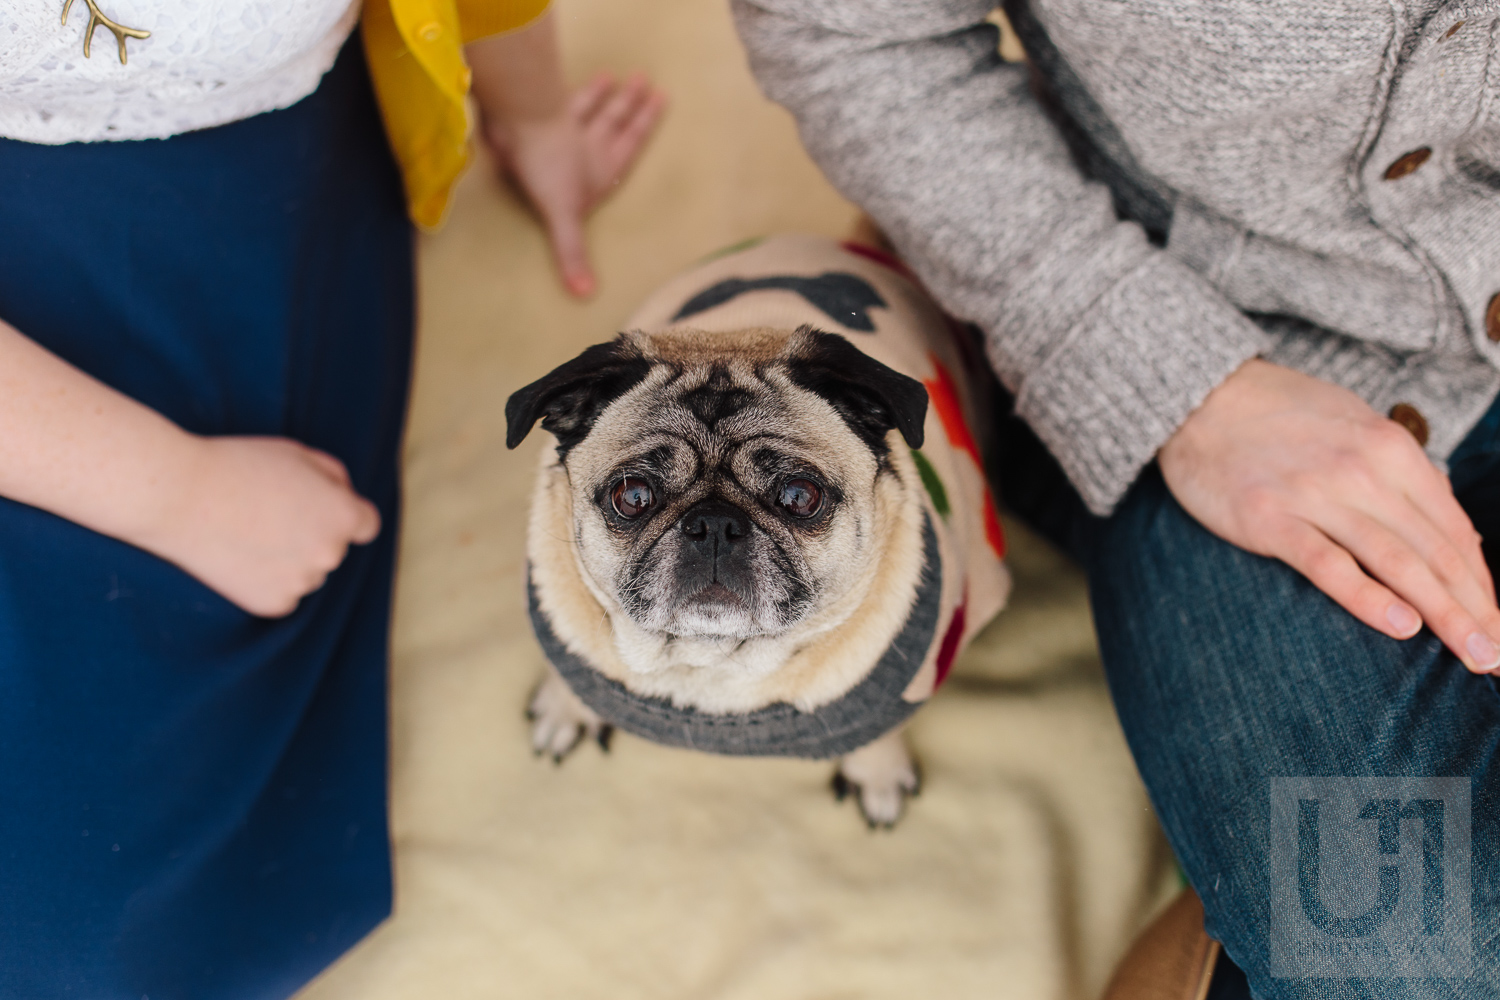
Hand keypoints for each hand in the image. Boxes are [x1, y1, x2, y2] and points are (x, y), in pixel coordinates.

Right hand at [138, 437, 379, 617]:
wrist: (177, 496)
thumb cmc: (237, 466)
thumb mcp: (297, 453)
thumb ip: (333, 478)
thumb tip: (345, 498)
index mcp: (343, 516)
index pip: (365, 525)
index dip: (343, 515)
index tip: (319, 511)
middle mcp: (330, 553)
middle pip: (333, 548)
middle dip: (311, 533)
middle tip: (267, 514)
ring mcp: (302, 582)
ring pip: (306, 571)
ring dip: (290, 559)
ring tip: (247, 533)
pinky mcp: (273, 604)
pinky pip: (282, 594)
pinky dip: (266, 582)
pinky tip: (239, 557)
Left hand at [480, 70, 665, 296]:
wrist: (517, 127)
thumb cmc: (547, 169)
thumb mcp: (563, 216)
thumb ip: (573, 252)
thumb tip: (585, 294)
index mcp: (603, 166)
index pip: (630, 143)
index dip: (645, 123)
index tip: (661, 98)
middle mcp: (590, 145)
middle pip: (615, 120)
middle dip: (630, 104)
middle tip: (645, 80)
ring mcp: (566, 125)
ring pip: (590, 107)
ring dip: (603, 93)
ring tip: (614, 77)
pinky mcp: (541, 113)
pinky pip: (561, 98)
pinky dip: (568, 89)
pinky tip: (569, 79)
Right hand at [1159, 359, 1499, 672]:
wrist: (1198, 396)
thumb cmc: (1279, 414)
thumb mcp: (1355, 424)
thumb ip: (1401, 474)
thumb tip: (1448, 526)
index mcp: (1391, 449)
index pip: (1454, 529)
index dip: (1483, 584)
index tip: (1499, 624)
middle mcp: (1363, 470)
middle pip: (1436, 553)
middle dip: (1475, 610)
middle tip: (1499, 658)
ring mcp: (1315, 494)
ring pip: (1397, 562)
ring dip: (1444, 615)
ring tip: (1476, 656)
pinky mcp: (1268, 518)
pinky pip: (1328, 564)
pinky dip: (1368, 597)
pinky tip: (1402, 627)